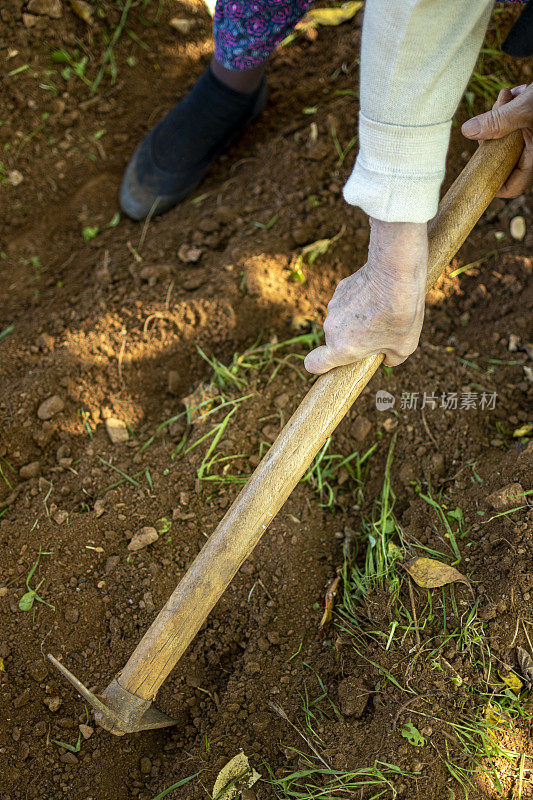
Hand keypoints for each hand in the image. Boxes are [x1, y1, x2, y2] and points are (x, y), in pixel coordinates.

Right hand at [304, 219, 427, 373]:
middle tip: (379, 333)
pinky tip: (377, 295)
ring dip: (356, 321)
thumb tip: (385, 358)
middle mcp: (331, 329)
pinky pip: (347, 303)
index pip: (313, 364)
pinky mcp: (340, 288)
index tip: (333, 364)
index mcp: (342, 348)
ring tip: (382, 311)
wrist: (396, 273)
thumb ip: (390, 359)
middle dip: (353, 341)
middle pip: (336, 341)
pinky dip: (359, 303)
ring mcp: (333, 307)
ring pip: (342, 321)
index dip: (320, 367)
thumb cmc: (401, 314)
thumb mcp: (404, 347)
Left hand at [462, 84, 532, 197]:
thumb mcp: (525, 109)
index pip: (510, 187)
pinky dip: (509, 109)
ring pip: (505, 138)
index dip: (491, 183)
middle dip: (493, 135)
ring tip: (507, 96)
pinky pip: (512, 124)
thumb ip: (498, 122)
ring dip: (500, 116)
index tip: (476, 168)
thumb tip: (468, 131)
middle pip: (502, 158)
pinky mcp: (528, 126)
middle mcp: (532, 153)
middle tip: (496, 112)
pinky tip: (513, 94)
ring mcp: (530, 140)